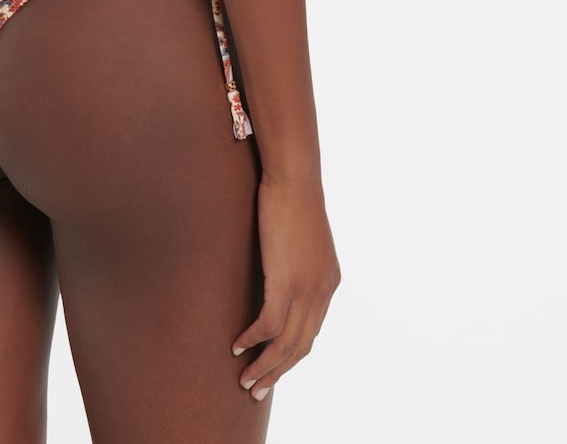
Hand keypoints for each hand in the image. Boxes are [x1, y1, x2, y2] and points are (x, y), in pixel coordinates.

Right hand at [233, 176, 339, 400]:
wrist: (295, 178)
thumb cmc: (292, 196)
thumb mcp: (300, 235)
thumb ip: (296, 256)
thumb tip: (278, 259)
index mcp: (328, 282)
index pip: (311, 331)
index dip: (290, 353)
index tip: (272, 365)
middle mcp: (322, 292)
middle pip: (301, 346)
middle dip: (278, 371)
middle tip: (256, 388)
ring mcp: (307, 290)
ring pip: (286, 344)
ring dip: (265, 367)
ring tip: (245, 380)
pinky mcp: (286, 282)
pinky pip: (269, 325)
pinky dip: (253, 340)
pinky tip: (237, 345)